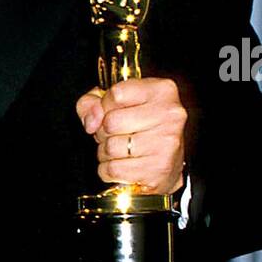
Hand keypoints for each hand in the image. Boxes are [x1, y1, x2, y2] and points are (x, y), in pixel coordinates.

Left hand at [75, 77, 185, 194]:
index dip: (104, 106)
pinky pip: (113, 169)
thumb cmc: (139, 129)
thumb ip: (91, 103)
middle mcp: (169, 114)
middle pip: (111, 122)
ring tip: (120, 150)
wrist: (166, 164)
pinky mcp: (159, 168)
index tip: (109, 112)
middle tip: (115, 135)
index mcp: (161, 91)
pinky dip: (109, 170)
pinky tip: (123, 165)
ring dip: (105, 152)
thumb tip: (92, 121)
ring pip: (111, 147)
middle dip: (103, 132)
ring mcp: (166, 142)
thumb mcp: (114, 104)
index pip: (116, 94)